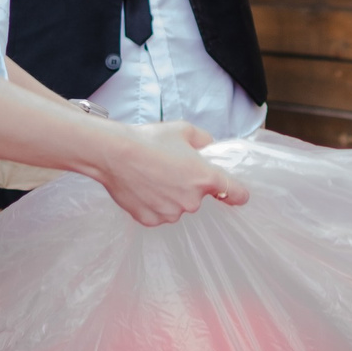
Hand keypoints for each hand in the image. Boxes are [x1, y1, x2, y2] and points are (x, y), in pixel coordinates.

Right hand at [89, 120, 247, 224]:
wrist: (114, 153)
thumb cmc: (149, 140)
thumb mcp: (184, 130)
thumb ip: (204, 140)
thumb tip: (208, 147)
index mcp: (205, 178)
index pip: (236, 193)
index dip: (237, 193)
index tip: (235, 194)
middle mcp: (191, 200)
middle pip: (198, 197)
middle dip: (188, 185)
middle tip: (170, 168)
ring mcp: (170, 212)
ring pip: (177, 206)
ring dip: (170, 196)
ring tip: (152, 176)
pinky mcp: (151, 220)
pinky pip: (158, 214)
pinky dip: (153, 204)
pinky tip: (143, 188)